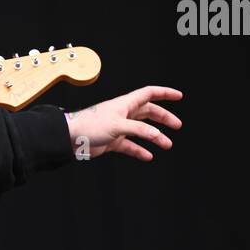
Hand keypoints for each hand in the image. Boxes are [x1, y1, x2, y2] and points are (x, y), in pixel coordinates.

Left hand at [67, 86, 182, 160]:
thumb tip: (157, 134)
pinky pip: (130, 145)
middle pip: (148, 112)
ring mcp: (118, 127)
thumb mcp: (118, 125)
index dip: (164, 93)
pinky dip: (140, 150)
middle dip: (164, 118)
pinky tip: (148, 156)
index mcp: (125, 104)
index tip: (178, 96)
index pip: (149, 94)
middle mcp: (123, 113)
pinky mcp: (112, 140)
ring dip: (155, 137)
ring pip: (141, 130)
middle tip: (177, 126)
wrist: (70, 138)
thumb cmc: (89, 125)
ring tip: (166, 144)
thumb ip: (138, 130)